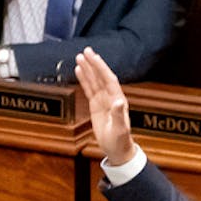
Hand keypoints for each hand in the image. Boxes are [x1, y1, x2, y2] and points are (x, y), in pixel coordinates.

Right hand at [74, 46, 135, 164]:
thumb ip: (118, 115)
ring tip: (79, 57)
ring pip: (94, 81)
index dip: (101, 68)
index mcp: (118, 100)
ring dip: (88, 69)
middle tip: (85, 51)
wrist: (117, 149)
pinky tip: (79, 71)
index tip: (94, 57)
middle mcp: (111, 98)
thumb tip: (119, 101)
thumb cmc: (120, 140)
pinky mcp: (96, 106)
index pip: (109, 80)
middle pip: (101, 77)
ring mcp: (103, 101)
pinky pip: (89, 89)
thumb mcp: (120, 129)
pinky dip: (84, 80)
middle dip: (93, 64)